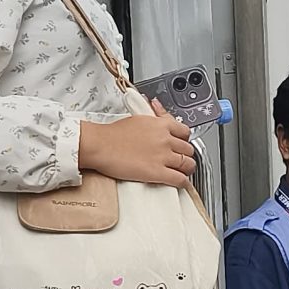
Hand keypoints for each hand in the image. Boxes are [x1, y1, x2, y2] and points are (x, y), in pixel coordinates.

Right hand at [78, 102, 196, 187]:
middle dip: (185, 155)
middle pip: (188, 149)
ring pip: (187, 164)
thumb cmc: (112, 133)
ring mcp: (163, 156)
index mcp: (161, 125)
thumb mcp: (138, 117)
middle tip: (181, 159)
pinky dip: (183, 182)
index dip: (185, 141)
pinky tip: (181, 183)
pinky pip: (179, 179)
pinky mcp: (157, 172)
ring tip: (182, 171)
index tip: (182, 145)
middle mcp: (165, 139)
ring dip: (187, 169)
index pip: (185, 132)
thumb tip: (156, 105)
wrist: (100, 145)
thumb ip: (153, 115)